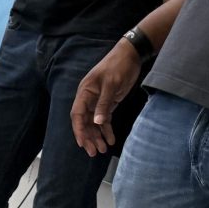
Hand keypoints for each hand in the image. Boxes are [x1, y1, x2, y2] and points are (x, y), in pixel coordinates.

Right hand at [71, 40, 143, 155]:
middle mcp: (88, 98)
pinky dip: (107, 129)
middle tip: (94, 152)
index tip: (82, 142)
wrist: (130, 55)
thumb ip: (104, 104)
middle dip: (89, 137)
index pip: (77, 114)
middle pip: (85, 121)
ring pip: (94, 122)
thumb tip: (97, 122)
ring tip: (103, 149)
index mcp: (85, 92)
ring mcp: (98, 101)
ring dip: (98, 136)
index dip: (79, 129)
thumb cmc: (118, 66)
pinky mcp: (108, 102)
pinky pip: (105, 119)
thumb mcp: (111, 85)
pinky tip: (111, 139)